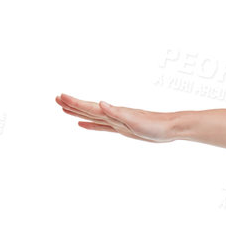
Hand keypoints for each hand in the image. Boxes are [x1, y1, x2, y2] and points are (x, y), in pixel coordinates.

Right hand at [55, 93, 177, 141]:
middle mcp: (113, 115)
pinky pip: (101, 126)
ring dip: (78, 113)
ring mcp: (116, 122)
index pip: (89, 107)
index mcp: (113, 113)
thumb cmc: (155, 125)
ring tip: (64, 109)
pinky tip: (83, 125)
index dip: (74, 103)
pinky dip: (91, 125)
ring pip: (92, 117)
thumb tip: (101, 104)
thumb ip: (117, 113)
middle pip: (87, 109)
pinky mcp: (122, 129)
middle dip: (71, 105)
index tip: (59, 96)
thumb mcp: (135, 121)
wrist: (170, 128)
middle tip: (55, 99)